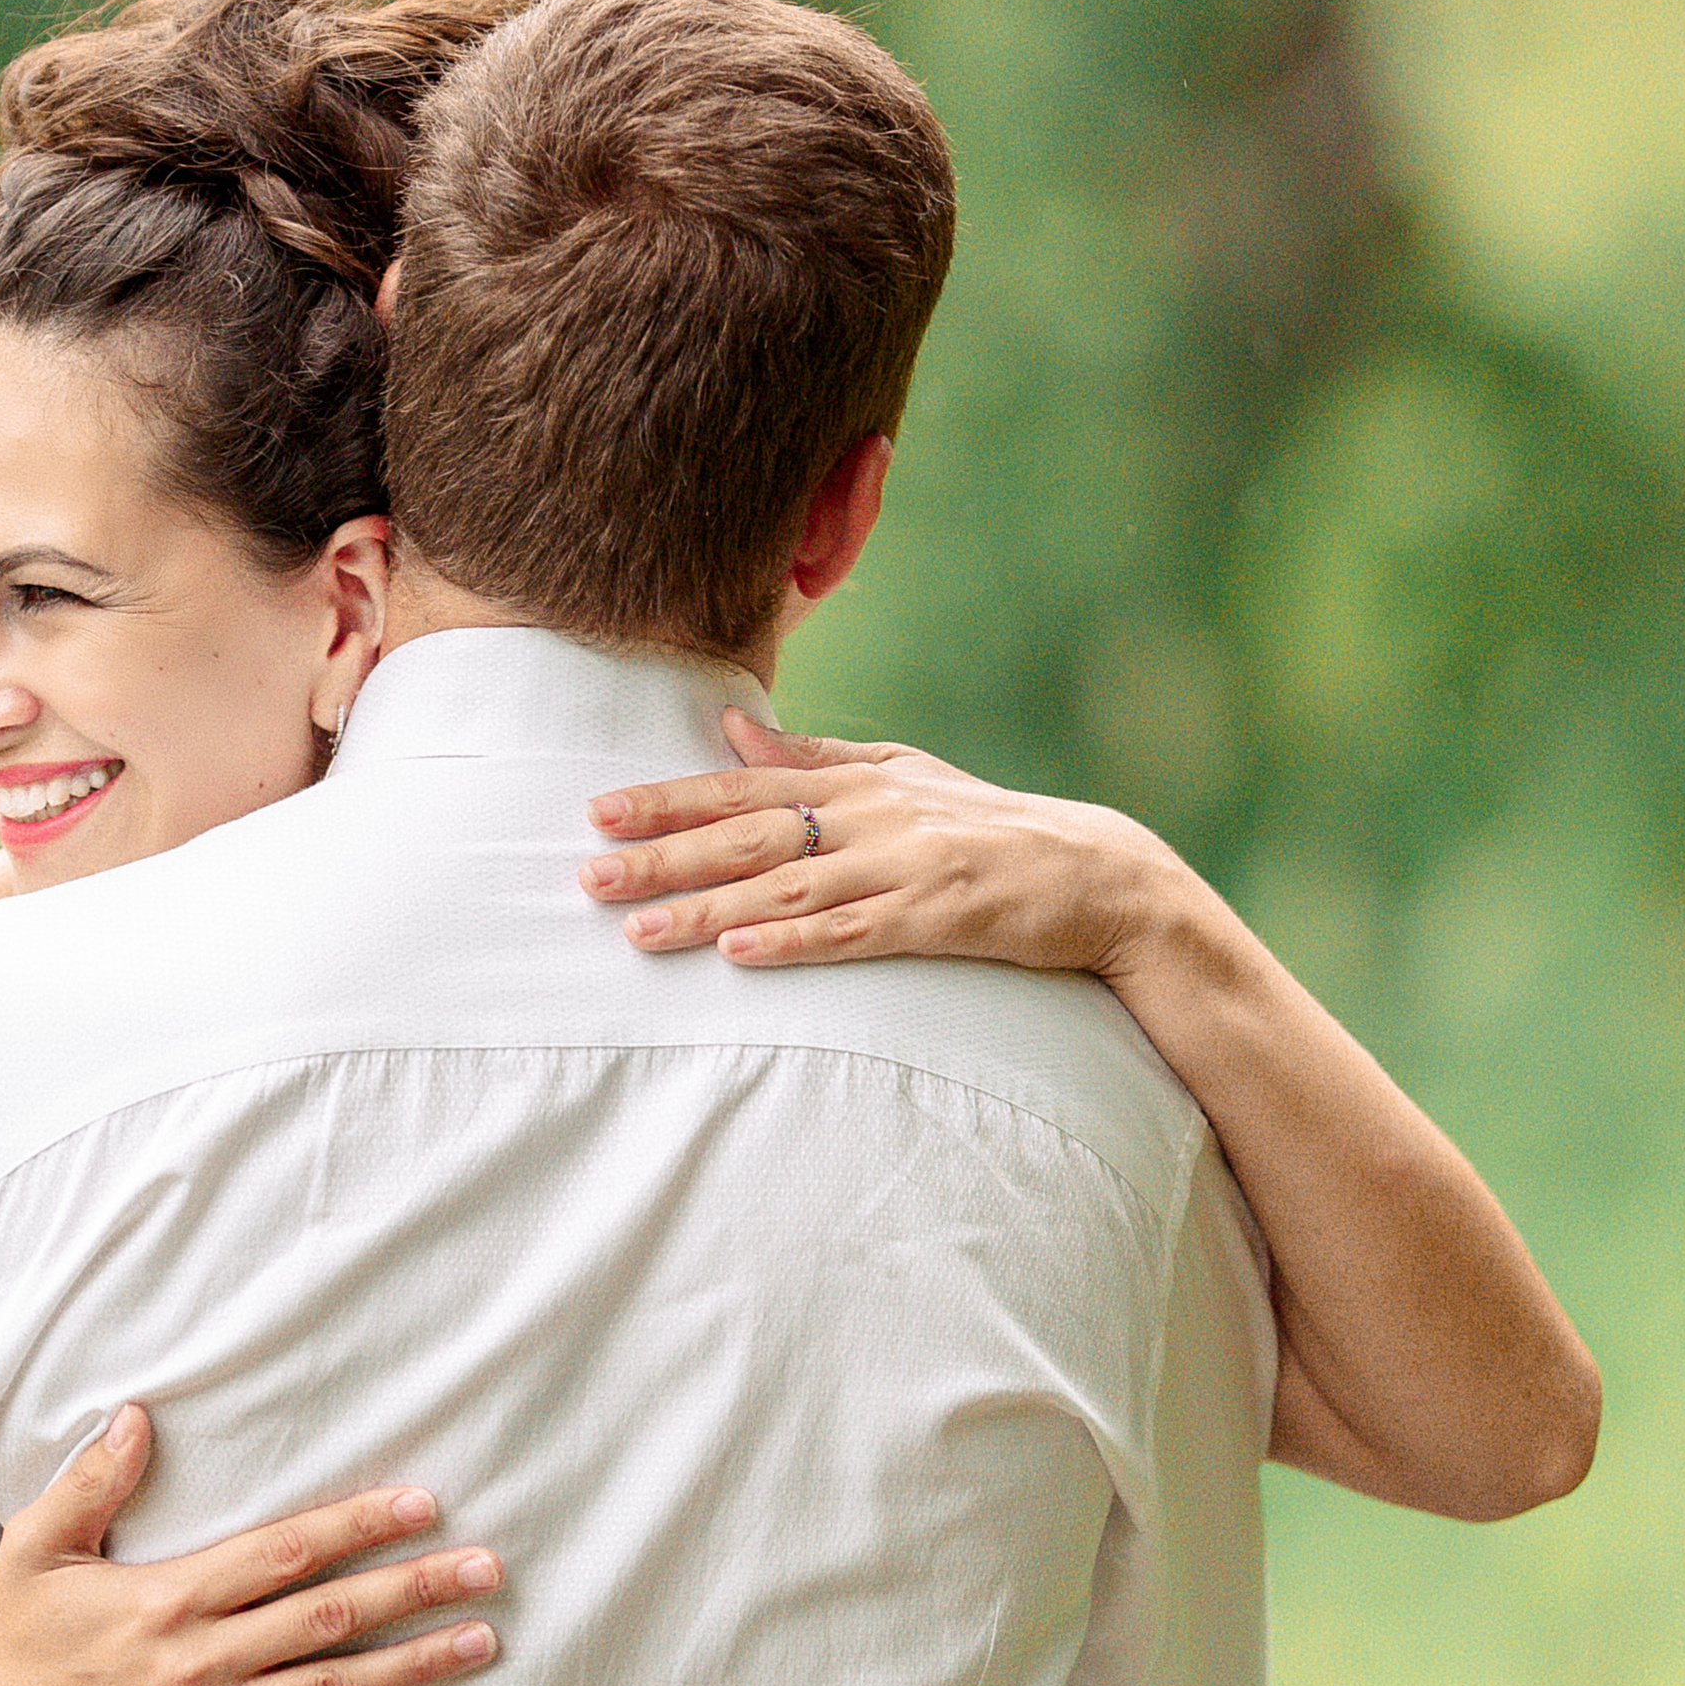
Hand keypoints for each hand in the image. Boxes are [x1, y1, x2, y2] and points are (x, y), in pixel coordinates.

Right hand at [0, 1406, 503, 1685]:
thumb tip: (140, 1414)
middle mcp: (198, 1662)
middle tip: (488, 1569)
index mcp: (167, 1598)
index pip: (284, 1553)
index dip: (358, 1526)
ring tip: (482, 1642)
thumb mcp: (38, 1546)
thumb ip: (94, 1481)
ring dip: (414, 1669)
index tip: (422, 1506)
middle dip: (414, 1590)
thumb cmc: (8, 1637)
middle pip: (329, 1619)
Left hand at [580, 710, 1172, 977]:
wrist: (1096, 875)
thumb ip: (814, 757)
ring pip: (786, 891)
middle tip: (588, 876)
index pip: (743, 786)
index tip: (599, 809)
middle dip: (664, 856)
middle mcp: (872, 817)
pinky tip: (742, 955)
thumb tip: (726, 730)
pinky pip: (853, 935)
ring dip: (708, 911)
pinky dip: (796, 944)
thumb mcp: (903, 776)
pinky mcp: (937, 920)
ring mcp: (904, 868)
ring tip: (640, 931)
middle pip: (749, 837)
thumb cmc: (989, 827)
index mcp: (859, 781)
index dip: (669, 799)